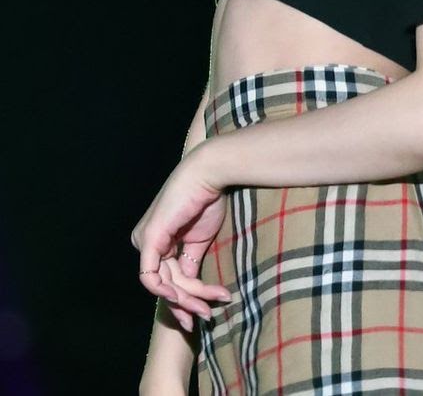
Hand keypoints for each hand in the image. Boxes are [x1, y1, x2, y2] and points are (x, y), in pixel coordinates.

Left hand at [156, 195, 230, 330]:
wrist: (209, 175)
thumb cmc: (207, 200)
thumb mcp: (199, 239)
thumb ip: (190, 262)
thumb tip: (189, 289)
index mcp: (157, 241)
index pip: (168, 278)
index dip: (186, 299)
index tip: (205, 311)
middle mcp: (146, 242)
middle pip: (166, 284)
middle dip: (187, 304)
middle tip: (206, 316)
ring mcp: (144, 241)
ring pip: (163, 285)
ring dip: (187, 299)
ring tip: (208, 307)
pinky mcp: (148, 239)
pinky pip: (150, 276)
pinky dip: (165, 290)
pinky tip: (182, 297)